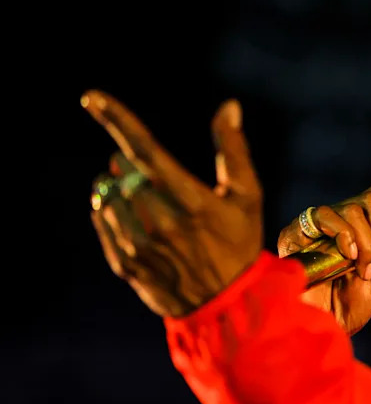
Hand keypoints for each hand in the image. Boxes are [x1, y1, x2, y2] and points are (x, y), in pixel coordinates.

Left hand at [84, 90, 263, 316]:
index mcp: (193, 202)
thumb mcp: (247, 196)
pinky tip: (131, 218)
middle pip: (124, 172)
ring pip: (110, 195)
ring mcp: (141, 246)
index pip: (146, 151)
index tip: (90, 97)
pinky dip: (110, 211)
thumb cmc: (240, 243)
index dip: (117, 120)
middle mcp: (163, 223)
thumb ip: (233, 150)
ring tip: (145, 200)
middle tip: (154, 178)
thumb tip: (229, 105)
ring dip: (120, 188)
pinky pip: (103, 221)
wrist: (229, 305)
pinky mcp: (126, 264)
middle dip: (131, 165)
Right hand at [277, 182, 370, 335]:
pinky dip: (344, 235)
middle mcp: (339, 220)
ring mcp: (317, 226)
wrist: (326, 326)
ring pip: (352, 207)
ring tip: (363, 270)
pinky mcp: (295, 234)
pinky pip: (323, 215)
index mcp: (360, 225)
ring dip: (367, 242)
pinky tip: (347, 258)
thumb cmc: (351, 304)